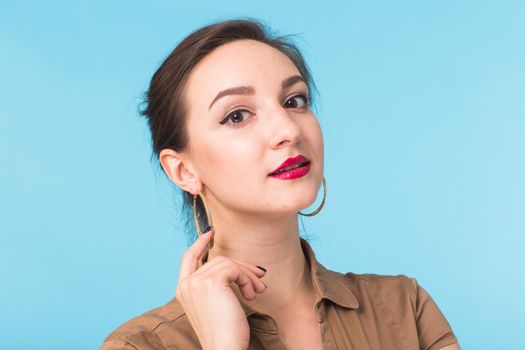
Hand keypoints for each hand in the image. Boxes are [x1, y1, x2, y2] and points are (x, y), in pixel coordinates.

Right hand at [175, 227, 267, 349]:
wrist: (224, 349)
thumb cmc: (226, 333)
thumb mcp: (219, 304)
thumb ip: (221, 284)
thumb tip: (249, 268)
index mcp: (183, 290)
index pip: (188, 258)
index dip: (199, 243)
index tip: (211, 231)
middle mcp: (186, 284)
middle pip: (218, 260)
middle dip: (242, 266)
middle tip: (260, 276)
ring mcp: (196, 282)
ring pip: (228, 263)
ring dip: (247, 275)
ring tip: (257, 291)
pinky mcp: (210, 282)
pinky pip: (234, 269)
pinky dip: (246, 279)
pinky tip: (251, 295)